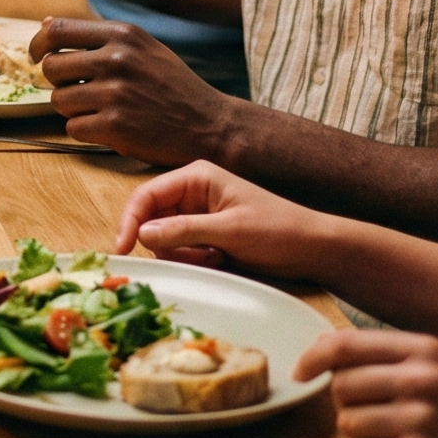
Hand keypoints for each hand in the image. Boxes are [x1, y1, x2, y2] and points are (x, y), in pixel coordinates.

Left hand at [33, 17, 239, 165]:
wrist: (211, 125)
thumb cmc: (172, 86)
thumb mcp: (143, 48)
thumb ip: (96, 37)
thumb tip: (46, 25)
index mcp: (123, 34)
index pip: (57, 30)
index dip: (39, 45)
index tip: (38, 57)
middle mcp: (117, 59)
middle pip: (51, 67)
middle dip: (59, 82)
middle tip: (78, 92)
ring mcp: (116, 92)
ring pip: (58, 100)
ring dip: (72, 109)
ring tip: (100, 110)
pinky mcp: (116, 125)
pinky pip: (73, 128)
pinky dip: (85, 131)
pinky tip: (109, 128)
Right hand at [111, 159, 338, 275]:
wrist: (314, 249)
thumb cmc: (279, 230)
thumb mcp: (230, 230)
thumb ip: (184, 231)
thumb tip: (143, 234)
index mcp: (196, 177)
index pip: (146, 196)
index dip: (130, 221)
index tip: (123, 249)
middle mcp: (191, 193)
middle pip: (152, 219)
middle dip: (167, 243)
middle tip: (196, 257)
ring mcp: (197, 215)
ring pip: (164, 238)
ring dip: (184, 254)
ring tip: (216, 256)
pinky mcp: (204, 235)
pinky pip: (180, 250)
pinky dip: (194, 260)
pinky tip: (219, 259)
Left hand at [294, 330, 437, 437]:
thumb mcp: (437, 369)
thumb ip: (384, 354)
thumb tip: (321, 344)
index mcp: (424, 350)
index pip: (345, 344)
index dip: (313, 357)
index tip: (300, 371)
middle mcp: (422, 380)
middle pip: (340, 386)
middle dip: (349, 404)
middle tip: (381, 415)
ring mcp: (421, 420)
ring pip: (347, 423)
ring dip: (363, 435)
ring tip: (399, 437)